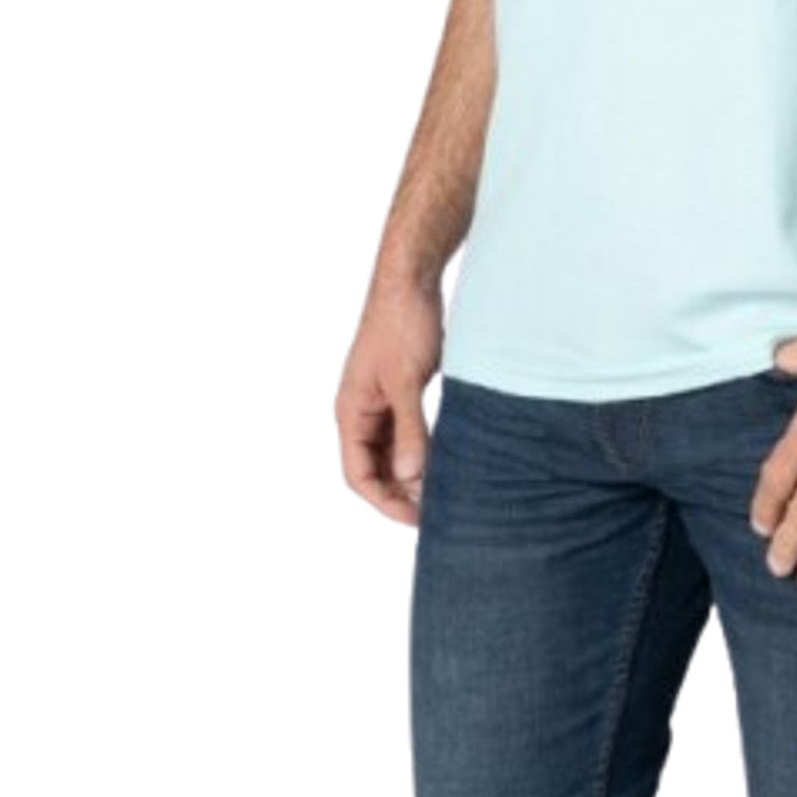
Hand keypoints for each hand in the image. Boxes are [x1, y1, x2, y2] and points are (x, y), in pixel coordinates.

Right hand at [336, 277, 441, 525]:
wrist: (412, 279)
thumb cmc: (402, 323)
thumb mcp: (407, 380)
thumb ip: (410, 429)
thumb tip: (412, 477)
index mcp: (351, 411)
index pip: (358, 474)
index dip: (384, 500)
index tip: (417, 518)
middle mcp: (361, 410)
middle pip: (374, 467)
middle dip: (401, 491)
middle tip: (436, 510)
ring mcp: (380, 399)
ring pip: (392, 450)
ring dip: (413, 470)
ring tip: (443, 490)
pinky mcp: (400, 387)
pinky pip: (406, 429)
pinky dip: (422, 446)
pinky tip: (446, 457)